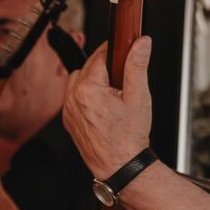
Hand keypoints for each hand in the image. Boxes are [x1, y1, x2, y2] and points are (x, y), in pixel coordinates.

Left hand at [61, 38, 153, 179]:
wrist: (120, 165)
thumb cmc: (128, 137)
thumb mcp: (139, 97)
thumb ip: (137, 65)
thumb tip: (141, 43)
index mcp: (88, 89)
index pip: (100, 55)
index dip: (116, 50)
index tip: (126, 49)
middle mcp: (73, 98)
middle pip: (89, 66)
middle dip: (107, 66)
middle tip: (124, 76)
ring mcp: (68, 109)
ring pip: (79, 79)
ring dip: (94, 79)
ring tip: (114, 92)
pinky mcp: (68, 119)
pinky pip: (74, 96)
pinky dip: (87, 94)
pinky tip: (103, 103)